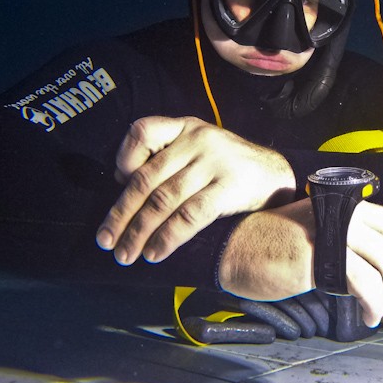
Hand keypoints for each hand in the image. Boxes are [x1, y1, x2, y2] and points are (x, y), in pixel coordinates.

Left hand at [96, 116, 295, 264]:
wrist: (276, 174)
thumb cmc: (228, 166)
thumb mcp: (198, 148)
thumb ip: (166, 158)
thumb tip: (123, 183)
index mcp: (185, 127)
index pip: (141, 132)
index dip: (123, 160)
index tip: (117, 187)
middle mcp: (196, 140)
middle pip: (147, 178)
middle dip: (122, 213)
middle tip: (105, 241)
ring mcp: (213, 162)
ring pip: (164, 199)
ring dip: (139, 231)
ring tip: (126, 254)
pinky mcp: (228, 187)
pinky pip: (190, 215)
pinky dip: (168, 237)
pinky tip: (155, 253)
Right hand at [218, 198, 382, 327]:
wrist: (235, 247)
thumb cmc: (274, 245)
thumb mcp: (319, 232)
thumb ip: (351, 240)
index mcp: (347, 205)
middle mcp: (345, 213)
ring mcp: (332, 231)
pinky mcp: (320, 255)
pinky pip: (364, 284)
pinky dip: (374, 305)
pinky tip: (369, 317)